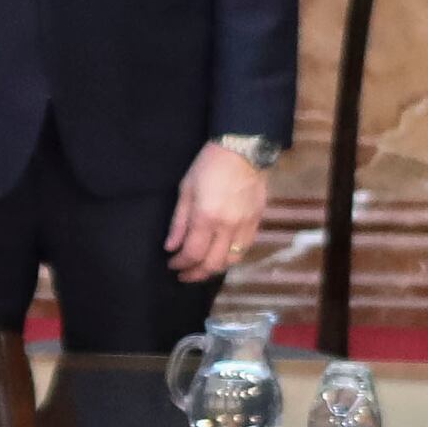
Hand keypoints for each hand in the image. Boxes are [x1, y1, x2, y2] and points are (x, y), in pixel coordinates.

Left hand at [166, 140, 269, 282]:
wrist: (243, 151)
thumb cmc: (208, 166)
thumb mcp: (185, 190)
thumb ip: (178, 222)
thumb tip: (170, 247)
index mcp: (206, 217)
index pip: (192, 254)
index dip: (180, 264)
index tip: (171, 264)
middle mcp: (228, 226)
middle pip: (212, 264)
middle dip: (196, 274)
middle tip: (183, 275)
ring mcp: (245, 226)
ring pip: (231, 261)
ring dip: (214, 269)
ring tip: (201, 269)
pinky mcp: (257, 223)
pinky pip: (244, 249)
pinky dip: (231, 258)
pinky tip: (220, 256)